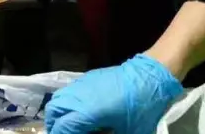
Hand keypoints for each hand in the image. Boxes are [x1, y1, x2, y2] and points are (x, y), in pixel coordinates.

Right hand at [44, 54, 182, 133]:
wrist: (151, 77)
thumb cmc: (142, 110)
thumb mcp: (127, 132)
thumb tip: (95, 133)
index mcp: (87, 112)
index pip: (62, 127)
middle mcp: (79, 96)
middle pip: (53, 110)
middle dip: (55, 125)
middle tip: (64, 132)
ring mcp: (82, 84)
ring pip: (59, 98)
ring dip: (59, 112)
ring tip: (71, 124)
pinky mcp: (88, 77)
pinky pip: (69, 91)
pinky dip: (68, 102)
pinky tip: (81, 111)